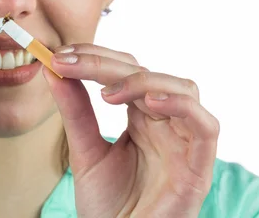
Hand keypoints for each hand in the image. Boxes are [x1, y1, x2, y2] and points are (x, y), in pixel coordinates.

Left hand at [43, 44, 219, 217]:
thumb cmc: (108, 206)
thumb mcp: (84, 151)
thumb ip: (74, 111)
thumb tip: (52, 70)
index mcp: (141, 117)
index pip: (125, 71)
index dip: (95, 58)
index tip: (59, 56)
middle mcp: (165, 123)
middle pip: (147, 73)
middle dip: (105, 65)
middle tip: (68, 63)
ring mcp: (184, 142)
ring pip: (181, 88)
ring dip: (142, 81)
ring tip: (106, 93)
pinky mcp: (198, 167)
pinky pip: (206, 125)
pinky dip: (181, 106)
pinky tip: (149, 103)